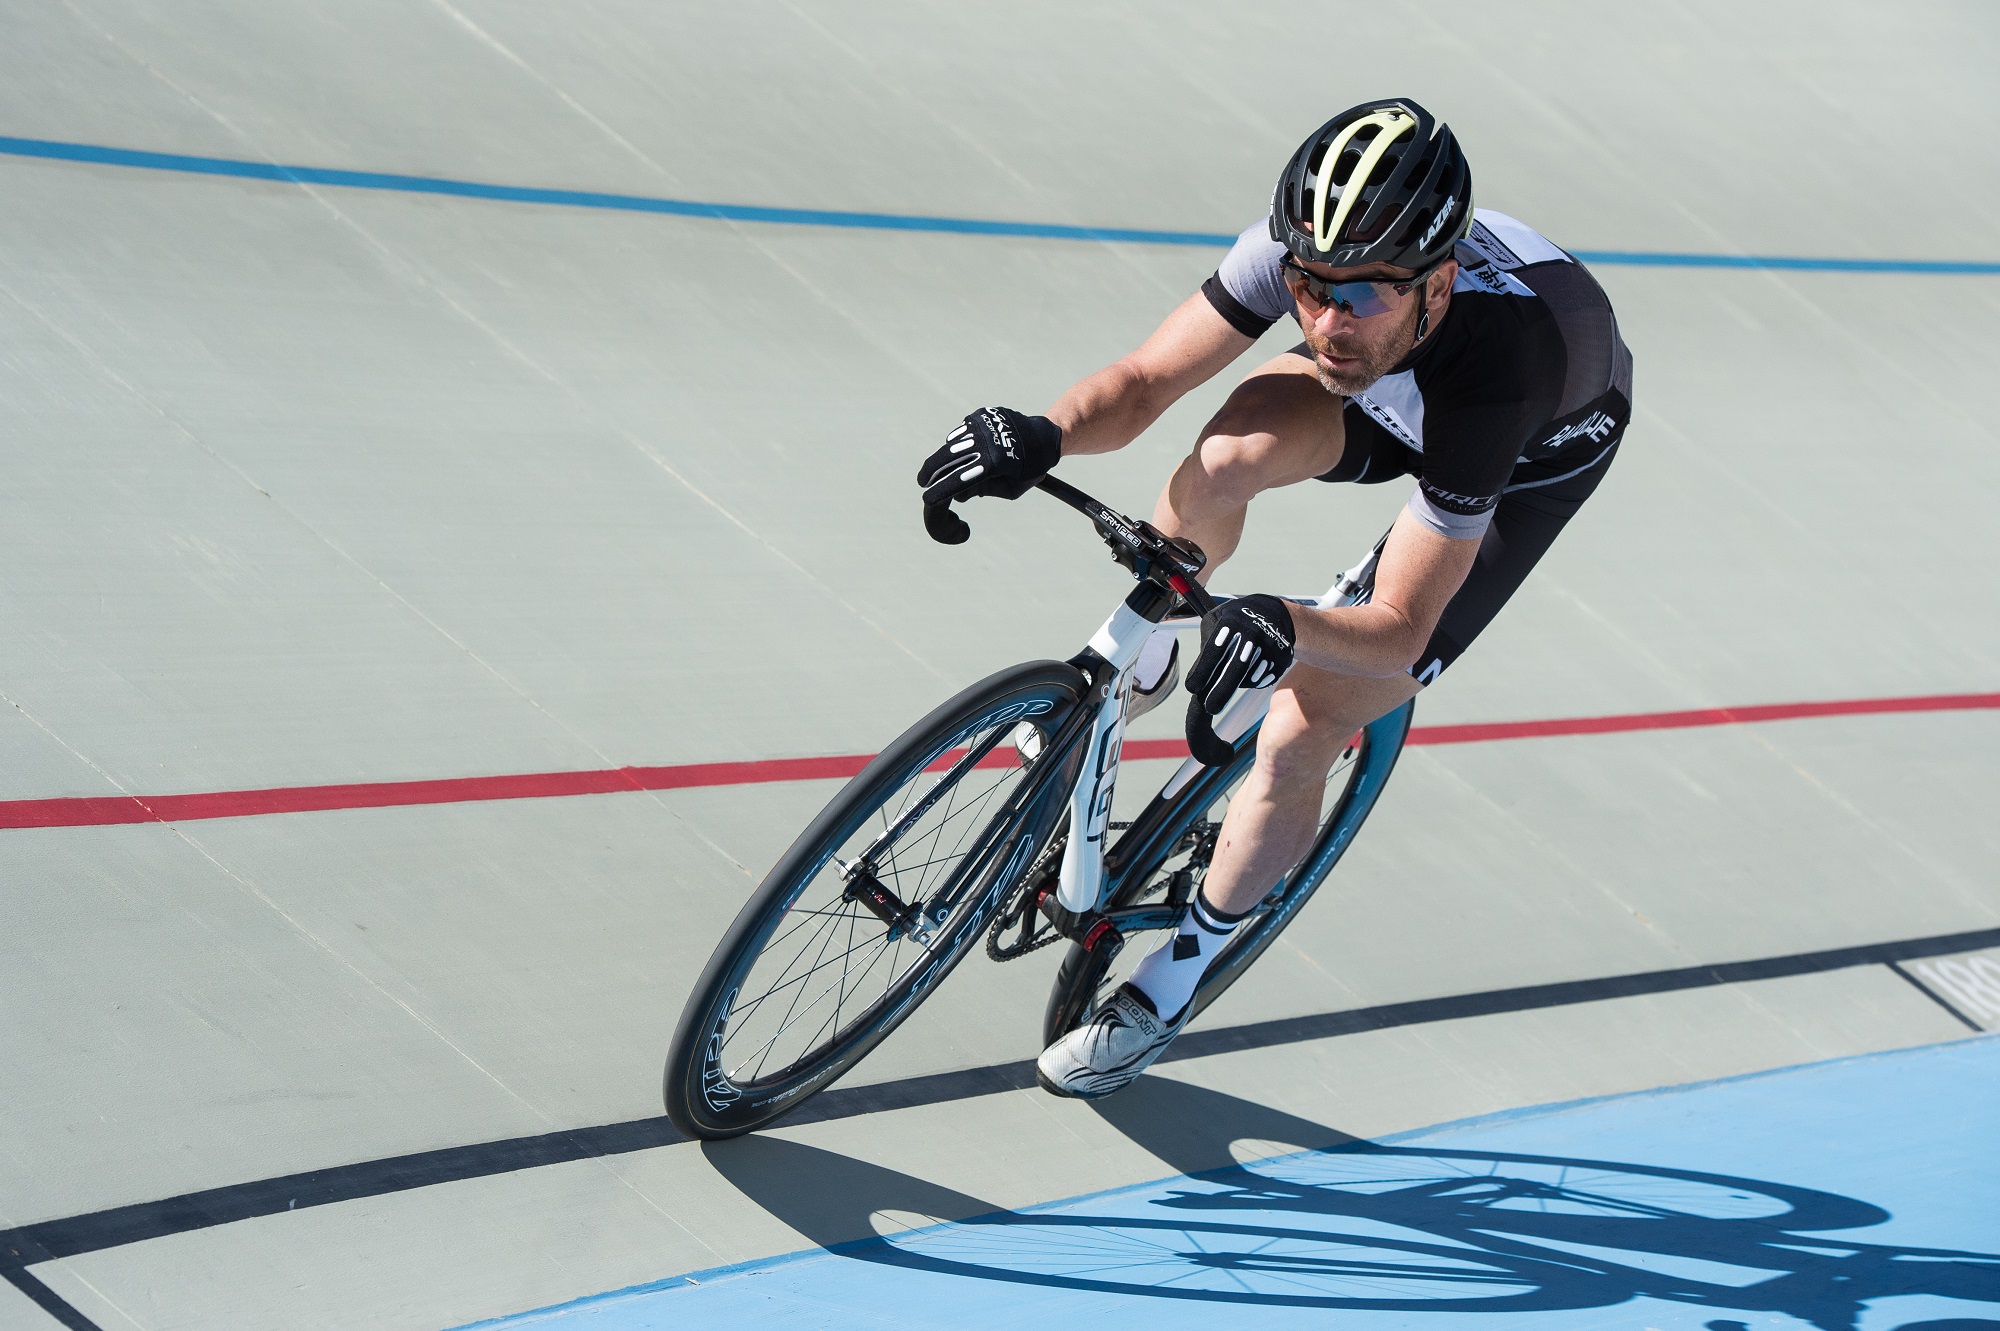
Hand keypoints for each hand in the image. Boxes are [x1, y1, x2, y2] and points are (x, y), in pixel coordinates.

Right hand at [917, 408, 1063, 542]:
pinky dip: (956, 443)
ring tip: (935, 469)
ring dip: (942, 457)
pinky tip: (957, 452)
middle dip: (930, 470)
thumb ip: (983, 491)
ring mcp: (983, 425)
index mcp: (995, 463)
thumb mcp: (1011, 488)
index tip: (927, 498)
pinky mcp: (982, 415)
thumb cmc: (1029, 468)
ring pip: (953, 443)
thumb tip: (957, 495)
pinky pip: (962, 432)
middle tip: (922, 481)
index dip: (940, 490)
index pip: (959, 480)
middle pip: (948, 457)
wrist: (1044, 436)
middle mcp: (987, 441)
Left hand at [1186, 595, 1295, 713]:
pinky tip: (1250, 668)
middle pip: (1237, 668)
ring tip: (1230, 674)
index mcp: (1232, 621)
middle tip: (1210, 708)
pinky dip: (1252, 680)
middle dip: (1222, 691)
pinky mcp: (1283, 658)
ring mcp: (1271, 645)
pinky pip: (1263, 679)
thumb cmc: (1236, 619)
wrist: (1272, 612)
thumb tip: (1196, 679)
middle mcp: (1253, 632)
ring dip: (1236, 684)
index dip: (1203, 670)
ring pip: (1250, 677)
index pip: (1215, 649)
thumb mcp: (1215, 622)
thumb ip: (1205, 647)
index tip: (1193, 688)